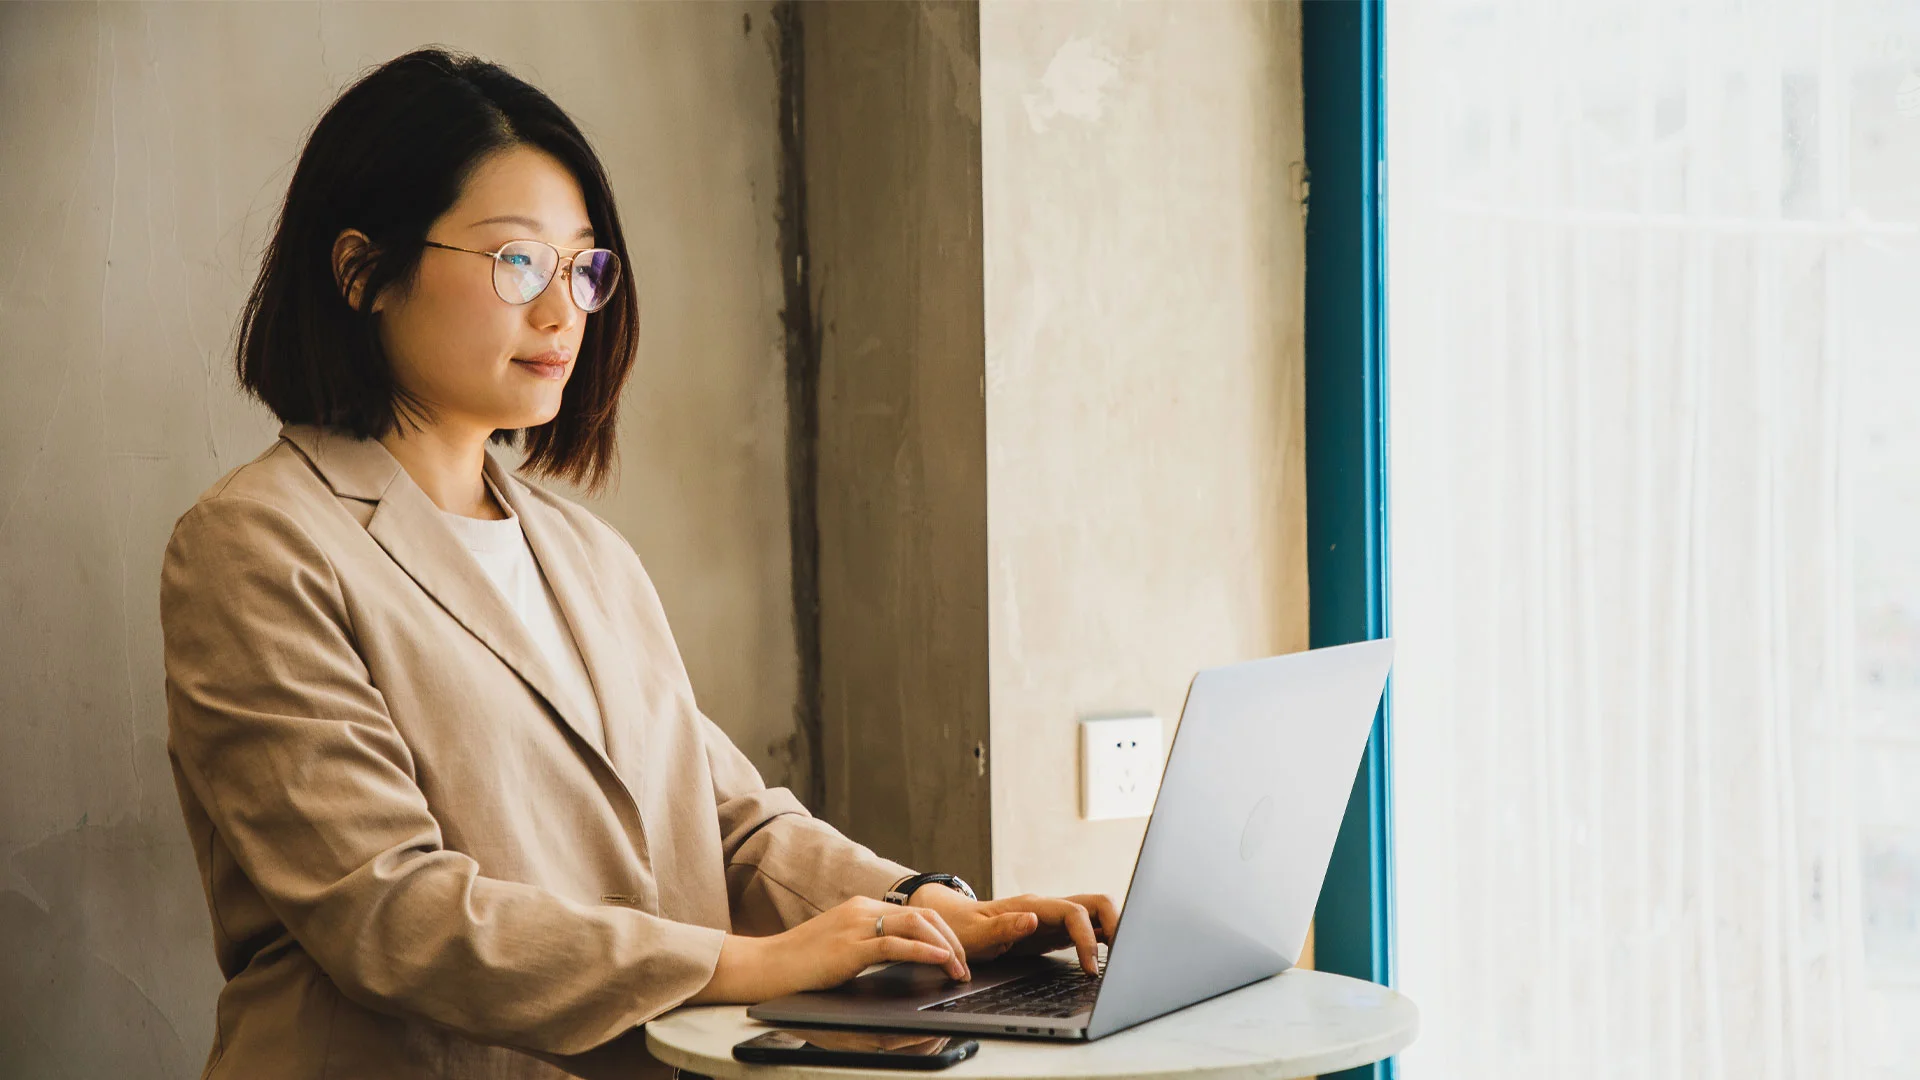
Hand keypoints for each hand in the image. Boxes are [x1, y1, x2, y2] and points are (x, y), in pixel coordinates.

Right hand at [688, 896, 969, 1003]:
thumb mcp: (839, 947)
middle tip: (965, 965)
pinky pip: (895, 944)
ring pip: (916, 924)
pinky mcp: (849, 947)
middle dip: (952, 939)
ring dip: (945, 947)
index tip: (957, 955)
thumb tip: (900, 957)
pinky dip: (923, 951)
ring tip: (958, 969)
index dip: (943, 932)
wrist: (764, 965)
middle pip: (924, 914)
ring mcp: (855, 925)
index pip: (916, 912)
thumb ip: (867, 946)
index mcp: (861, 907)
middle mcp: (862, 909)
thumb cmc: (798, 963)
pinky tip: (939, 961)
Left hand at [909, 886, 1118, 974]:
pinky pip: (1086, 930)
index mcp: (1032, 906)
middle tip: (1124, 957)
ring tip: (1125, 960)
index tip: (1090, 968)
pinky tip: (1108, 960)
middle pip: (1096, 903)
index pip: (1073, 912)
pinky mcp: (1055, 933)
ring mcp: (1054, 920)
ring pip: (1096, 914)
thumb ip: (1003, 927)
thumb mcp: (974, 933)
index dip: (1087, 938)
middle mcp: (1048, 908)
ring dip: (1115, 932)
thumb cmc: (962, 927)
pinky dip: (1102, 942)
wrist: (952, 922)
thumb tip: (1032, 920)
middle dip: (1117, 924)